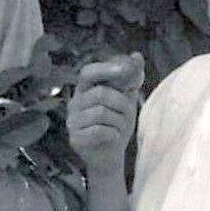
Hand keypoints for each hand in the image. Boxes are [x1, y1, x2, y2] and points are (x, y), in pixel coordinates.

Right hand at [66, 54, 144, 171]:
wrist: (109, 155)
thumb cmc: (115, 124)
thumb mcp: (126, 100)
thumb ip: (130, 79)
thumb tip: (137, 56)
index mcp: (84, 90)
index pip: (87, 73)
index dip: (104, 69)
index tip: (122, 70)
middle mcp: (74, 103)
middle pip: (100, 93)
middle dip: (121, 104)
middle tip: (128, 114)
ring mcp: (72, 122)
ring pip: (101, 113)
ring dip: (119, 122)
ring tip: (119, 128)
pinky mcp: (75, 139)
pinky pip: (99, 131)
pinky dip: (113, 134)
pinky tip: (113, 137)